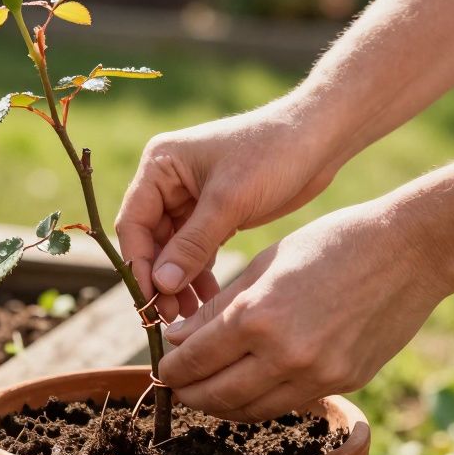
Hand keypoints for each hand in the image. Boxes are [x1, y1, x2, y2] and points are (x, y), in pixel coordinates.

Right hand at [115, 95, 341, 319]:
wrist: (319, 138)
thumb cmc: (272, 154)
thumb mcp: (229, 201)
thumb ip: (192, 245)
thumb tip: (160, 285)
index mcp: (160, 165)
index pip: (134, 222)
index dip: (139, 264)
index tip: (150, 300)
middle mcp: (168, 181)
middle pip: (151, 240)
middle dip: (160, 278)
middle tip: (171, 316)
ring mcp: (190, 197)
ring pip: (173, 249)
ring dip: (179, 280)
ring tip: (191, 313)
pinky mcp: (215, 212)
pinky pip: (196, 249)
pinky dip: (200, 272)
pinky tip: (208, 297)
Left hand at [158, 202, 449, 421]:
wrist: (409, 252)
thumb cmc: (330, 243)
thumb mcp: (263, 265)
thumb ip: (217, 307)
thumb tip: (177, 339)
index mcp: (257, 316)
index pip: (195, 359)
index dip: (171, 368)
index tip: (162, 367)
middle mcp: (284, 354)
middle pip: (216, 394)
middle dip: (189, 394)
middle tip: (177, 387)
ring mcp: (317, 374)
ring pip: (251, 410)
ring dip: (222, 406)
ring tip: (207, 393)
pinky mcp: (343, 382)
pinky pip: (288, 403)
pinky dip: (260, 401)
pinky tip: (249, 388)